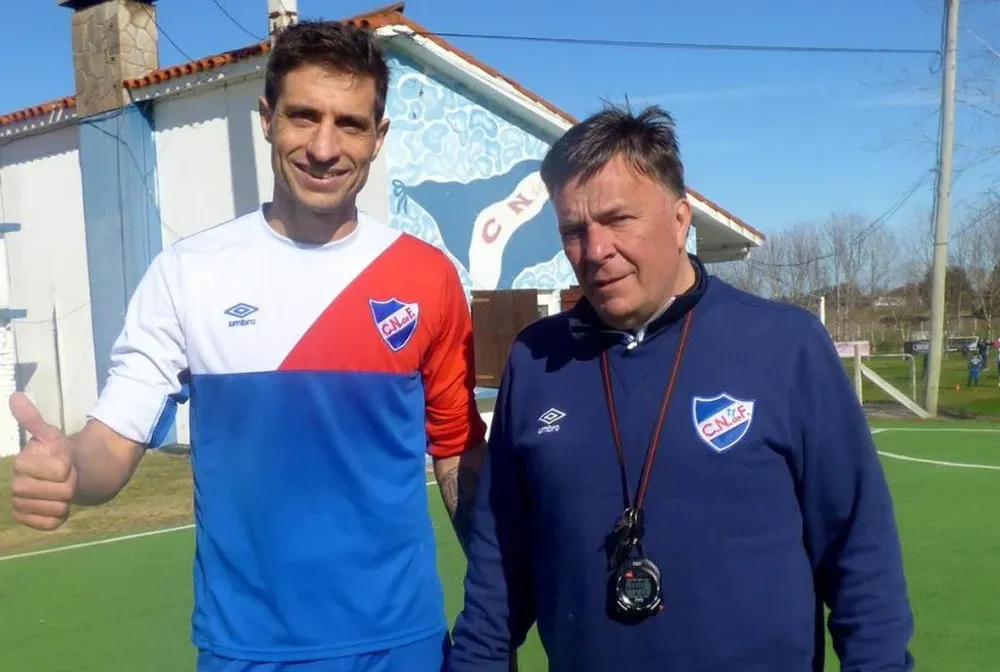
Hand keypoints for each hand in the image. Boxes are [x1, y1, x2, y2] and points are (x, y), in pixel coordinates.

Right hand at [9, 392, 77, 530]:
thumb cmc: (60, 453)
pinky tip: (58, 507)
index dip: (68, 468)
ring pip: (54, 509)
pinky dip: (60, 517)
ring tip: (64, 491)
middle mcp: (16, 484)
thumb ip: (33, 420)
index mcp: (22, 462)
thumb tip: (15, 396)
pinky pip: (49, 524)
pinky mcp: (27, 518)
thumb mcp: (52, 435)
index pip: (58, 470)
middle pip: (58, 492)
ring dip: (67, 501)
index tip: (66, 462)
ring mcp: (20, 503)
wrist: (69, 475)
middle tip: (68, 477)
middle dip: (71, 485)